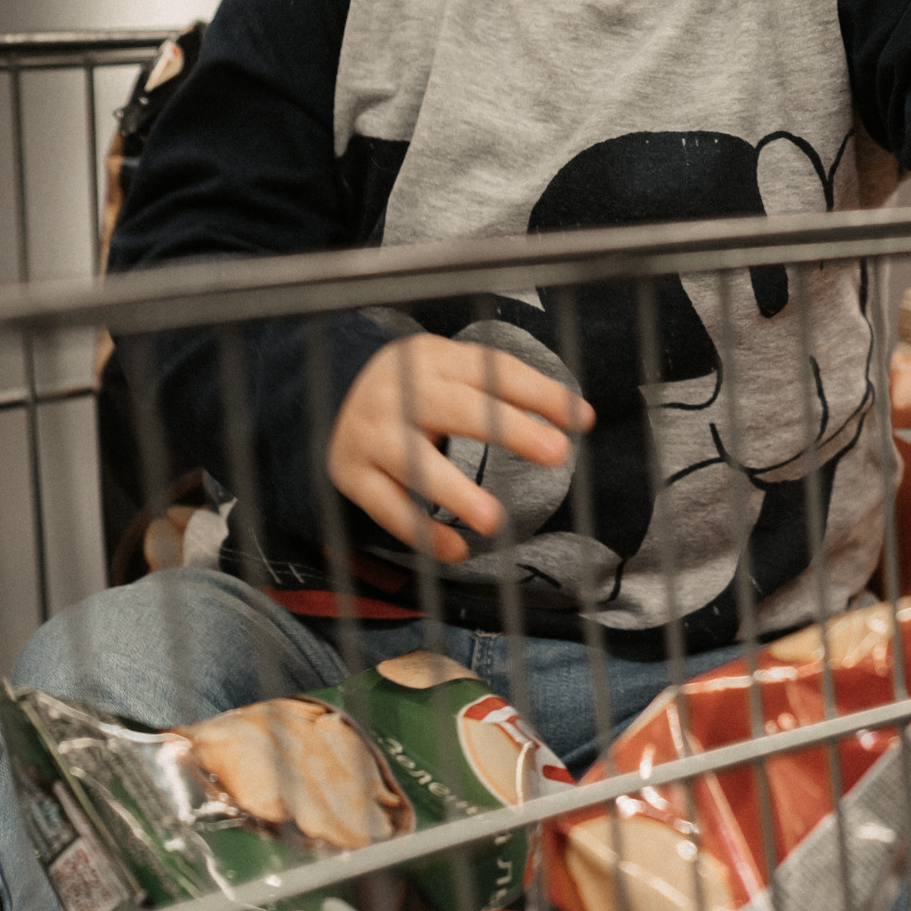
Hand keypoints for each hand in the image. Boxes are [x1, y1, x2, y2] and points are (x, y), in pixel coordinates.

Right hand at [327, 334, 592, 563]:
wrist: (328, 393)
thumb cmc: (415, 387)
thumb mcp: (452, 370)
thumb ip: (507, 390)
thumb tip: (581, 416)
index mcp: (433, 358)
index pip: (492, 370)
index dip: (539, 393)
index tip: (583, 418)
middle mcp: (399, 391)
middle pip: (456, 408)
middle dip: (507, 429)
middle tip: (556, 453)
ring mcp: (373, 434)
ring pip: (414, 463)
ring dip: (454, 492)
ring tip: (494, 521)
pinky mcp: (352, 474)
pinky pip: (387, 508)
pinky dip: (421, 532)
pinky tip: (456, 551)